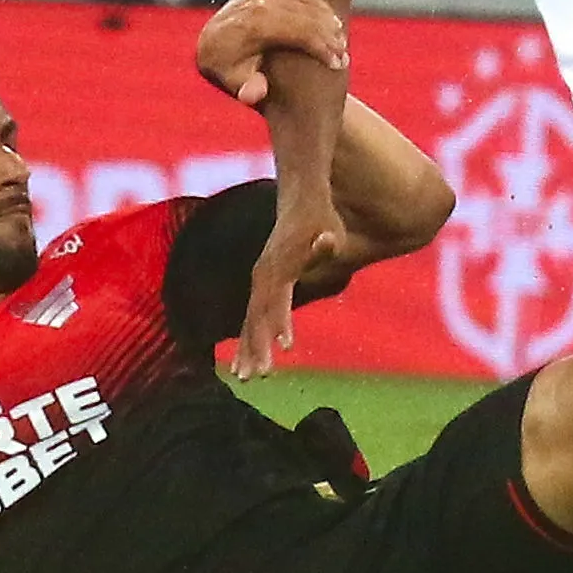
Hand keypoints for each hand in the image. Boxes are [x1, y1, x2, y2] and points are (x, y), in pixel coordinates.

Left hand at [197, 0, 347, 104]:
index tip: (337, 63)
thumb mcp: (234, 83)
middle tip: (345, 54)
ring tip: (342, 42)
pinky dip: (317, 8)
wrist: (210, 45)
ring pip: (301, 2)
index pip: (290, 31)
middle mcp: (251, 3)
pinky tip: (332, 24)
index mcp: (246, 26)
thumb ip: (247, 89)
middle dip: (326, 34)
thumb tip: (256, 93)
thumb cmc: (228, 71)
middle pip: (298, 14)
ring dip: (326, 20)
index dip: (317, 46)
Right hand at [233, 187, 340, 379]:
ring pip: (250, 319)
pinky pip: (251, 315)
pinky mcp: (262, 282)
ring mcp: (260, 278)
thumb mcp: (328, 229)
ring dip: (246, 348)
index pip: (278, 299)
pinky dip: (246, 337)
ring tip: (244, 377)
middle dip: (256, 347)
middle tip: (257, 376)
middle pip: (257, 315)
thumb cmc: (319, 217)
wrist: (301, 195)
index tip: (286, 347)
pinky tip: (243, 360)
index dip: (281, 322)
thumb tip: (327, 240)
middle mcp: (264, 274)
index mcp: (280, 266)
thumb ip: (325, 242)